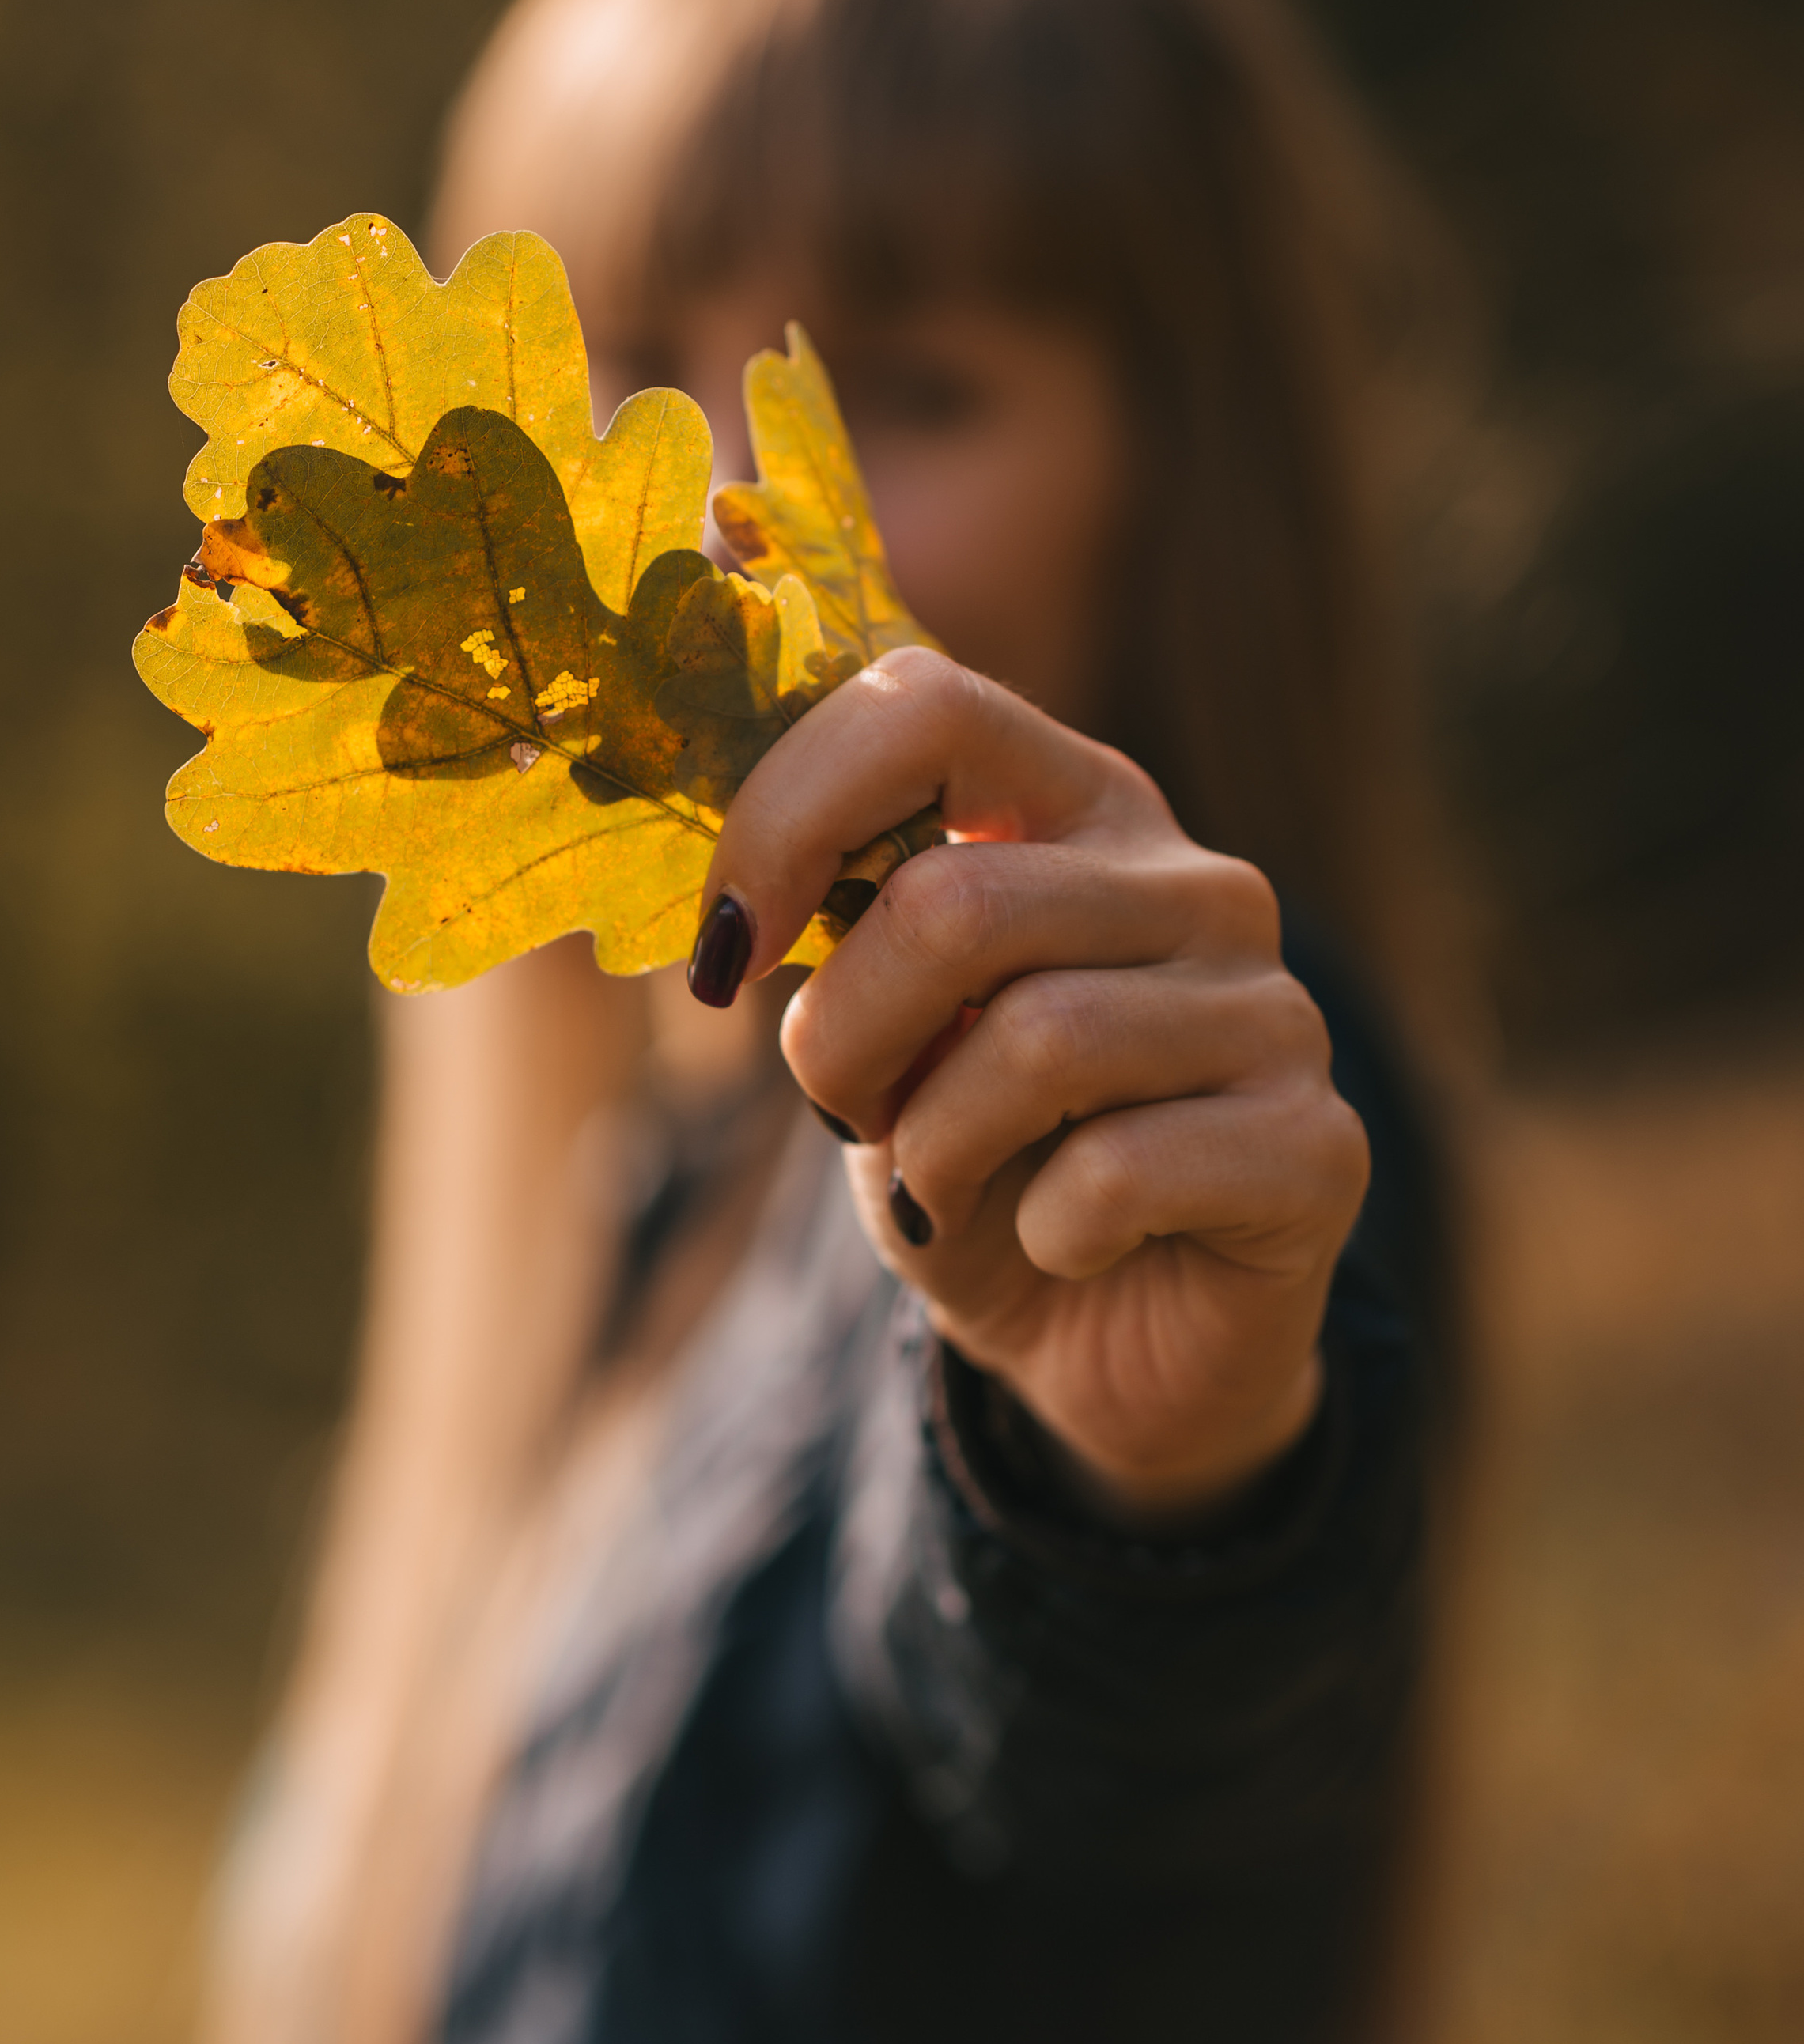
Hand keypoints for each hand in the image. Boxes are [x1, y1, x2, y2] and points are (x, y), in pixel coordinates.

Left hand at [687, 650, 1371, 1525]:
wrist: (1108, 1340)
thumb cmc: (979, 1159)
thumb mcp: (880, 1029)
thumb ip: (834, 928)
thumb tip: (735, 905)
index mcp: (1079, 805)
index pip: (928, 704)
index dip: (788, 815)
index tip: (727, 948)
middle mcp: (1196, 881)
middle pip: (956, 903)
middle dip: (846, 1039)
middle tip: (850, 1114)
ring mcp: (1273, 1009)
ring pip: (1038, 1040)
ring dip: (935, 1149)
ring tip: (943, 1188)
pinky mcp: (1317, 1147)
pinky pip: (1122, 1171)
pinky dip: (1046, 1231)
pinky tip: (1063, 1244)